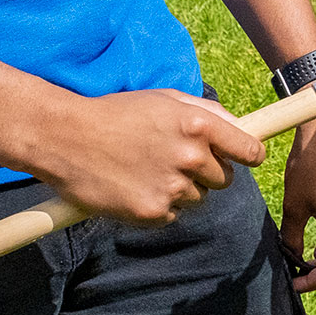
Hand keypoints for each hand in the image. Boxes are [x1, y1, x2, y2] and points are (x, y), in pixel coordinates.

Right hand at [22, 89, 264, 226]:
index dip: (249, 155)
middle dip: (207, 172)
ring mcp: (172, 187)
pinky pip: (172, 215)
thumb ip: (207, 112)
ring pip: (197, 198)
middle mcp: (190, 157)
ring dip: (181, 189)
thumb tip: (240, 128)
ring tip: (147, 170)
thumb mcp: (165, 99)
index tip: (246, 158)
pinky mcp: (152, 213)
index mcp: (198, 125)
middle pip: (224, 179)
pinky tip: (134, 186)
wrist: (66, 138)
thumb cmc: (117, 113)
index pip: (249, 151)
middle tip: (175, 160)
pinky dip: (158, 206)